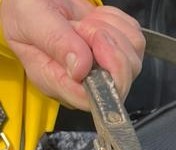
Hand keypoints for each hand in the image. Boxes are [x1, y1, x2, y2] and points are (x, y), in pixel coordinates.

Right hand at [0, 0, 144, 108]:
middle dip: (108, 46)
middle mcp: (84, 83)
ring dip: (112, 32)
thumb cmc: (26, 10)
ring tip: (85, 23)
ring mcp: (104, 70)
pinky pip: (135, 42)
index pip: (94, 100)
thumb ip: (55, 42)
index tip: (95, 43)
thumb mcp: (31, 19)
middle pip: (121, 82)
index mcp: (57, 82)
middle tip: (84, 27)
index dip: (103, 74)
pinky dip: (119, 24)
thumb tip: (80, 69)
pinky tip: (96, 20)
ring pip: (132, 61)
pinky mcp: (118, 53)